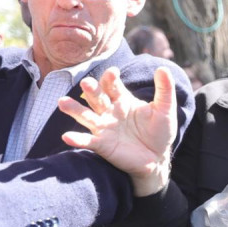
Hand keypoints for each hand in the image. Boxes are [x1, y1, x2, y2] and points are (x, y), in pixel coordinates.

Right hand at [58, 66, 176, 195]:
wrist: (157, 158)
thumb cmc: (160, 131)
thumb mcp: (165, 109)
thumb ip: (164, 90)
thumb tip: (162, 68)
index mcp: (123, 100)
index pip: (113, 86)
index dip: (110, 78)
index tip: (113, 72)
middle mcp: (109, 111)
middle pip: (97, 97)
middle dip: (91, 90)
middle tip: (86, 83)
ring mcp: (104, 128)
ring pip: (85, 116)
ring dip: (74, 109)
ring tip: (62, 102)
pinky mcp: (102, 145)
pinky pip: (87, 141)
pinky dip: (77, 139)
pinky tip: (67, 137)